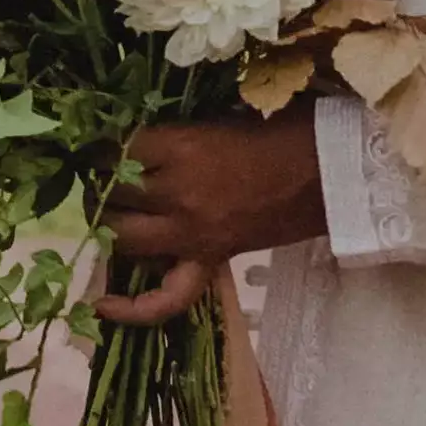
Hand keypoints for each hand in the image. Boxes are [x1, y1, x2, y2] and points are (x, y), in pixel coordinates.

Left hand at [96, 109, 331, 321]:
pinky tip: (101, 305)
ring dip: (108, 226)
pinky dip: (132, 307)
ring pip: (124, 239)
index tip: (97, 144)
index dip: (100, 148)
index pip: (117, 150)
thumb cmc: (276, 132)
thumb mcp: (215, 118)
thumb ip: (171, 133)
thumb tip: (127, 140)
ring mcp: (193, 234)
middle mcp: (179, 194)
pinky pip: (166, 297)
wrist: (327, 171)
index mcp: (181, 149)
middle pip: (113, 197)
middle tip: (102, 178)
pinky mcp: (209, 261)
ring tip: (108, 215)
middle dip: (100, 186)